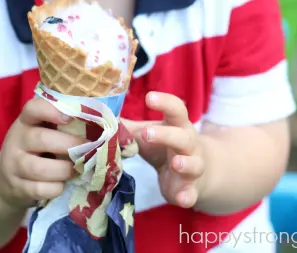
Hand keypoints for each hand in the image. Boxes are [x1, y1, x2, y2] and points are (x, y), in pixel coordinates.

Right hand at [0, 98, 84, 207]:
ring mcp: (13, 165)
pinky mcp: (17, 187)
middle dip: (70, 145)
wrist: (8, 181)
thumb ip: (66, 126)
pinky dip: (56, 188)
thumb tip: (107, 125)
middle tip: (88, 149)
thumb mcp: (44, 132)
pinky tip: (61, 185)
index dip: (50, 110)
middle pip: (41, 139)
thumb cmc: (38, 151)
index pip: (32, 108)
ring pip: (40, 168)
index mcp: (26, 122)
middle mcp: (16, 140)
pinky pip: (39, 189)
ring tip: (76, 170)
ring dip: (65, 170)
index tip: (68, 118)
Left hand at [123, 92, 208, 208]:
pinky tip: (182, 200)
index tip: (149, 97)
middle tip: (147, 133)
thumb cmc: (166, 147)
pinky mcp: (190, 189)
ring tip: (176, 163)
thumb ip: (128, 127)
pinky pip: (191, 194)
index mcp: (178, 126)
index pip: (176, 110)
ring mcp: (193, 167)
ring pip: (193, 164)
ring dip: (185, 163)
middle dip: (166, 134)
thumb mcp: (148, 134)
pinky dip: (188, 197)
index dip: (165, 102)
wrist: (195, 174)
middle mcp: (189, 144)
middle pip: (183, 137)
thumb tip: (101, 117)